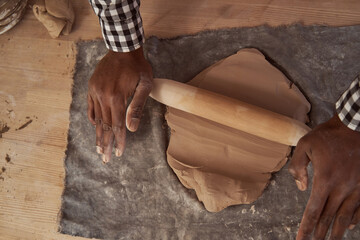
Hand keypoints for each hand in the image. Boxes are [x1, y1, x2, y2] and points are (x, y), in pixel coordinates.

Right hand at [87, 47, 152, 162]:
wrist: (123, 48)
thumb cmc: (138, 67)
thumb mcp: (145, 85)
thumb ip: (138, 107)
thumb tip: (132, 128)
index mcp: (117, 97)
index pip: (118, 126)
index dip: (119, 141)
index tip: (119, 154)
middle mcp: (103, 96)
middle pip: (105, 126)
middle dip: (106, 144)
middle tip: (105, 160)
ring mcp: (95, 92)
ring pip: (97, 119)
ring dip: (99, 135)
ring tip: (99, 149)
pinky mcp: (92, 87)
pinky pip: (90, 107)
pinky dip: (93, 118)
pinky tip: (95, 128)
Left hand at [289, 115, 359, 239]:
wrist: (356, 125)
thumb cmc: (329, 135)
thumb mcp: (305, 145)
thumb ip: (297, 167)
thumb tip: (300, 188)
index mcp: (325, 179)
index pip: (313, 210)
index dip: (307, 227)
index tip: (301, 239)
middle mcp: (342, 188)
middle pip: (328, 217)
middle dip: (319, 233)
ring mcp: (356, 188)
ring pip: (345, 216)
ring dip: (336, 230)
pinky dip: (354, 219)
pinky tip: (349, 226)